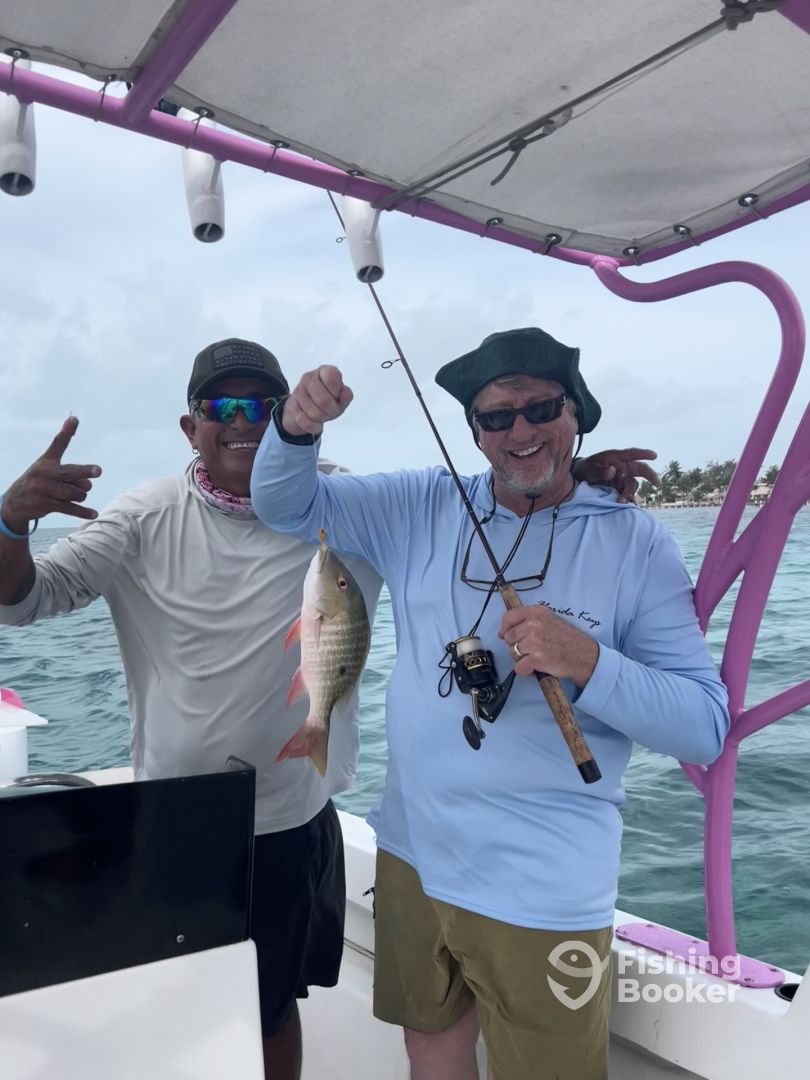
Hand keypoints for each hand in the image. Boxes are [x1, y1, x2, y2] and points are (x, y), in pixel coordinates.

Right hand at [1, 417, 100, 531]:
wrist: (16, 501)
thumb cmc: (39, 479)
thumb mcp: (48, 466)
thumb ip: (72, 469)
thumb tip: (90, 481)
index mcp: (47, 462)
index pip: (58, 444)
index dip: (66, 432)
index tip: (75, 420)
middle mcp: (45, 474)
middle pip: (70, 472)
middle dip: (84, 472)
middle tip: (98, 471)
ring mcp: (45, 490)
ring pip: (75, 493)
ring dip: (80, 495)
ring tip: (76, 494)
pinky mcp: (46, 505)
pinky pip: (70, 508)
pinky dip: (83, 512)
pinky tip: (94, 514)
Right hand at [281, 365, 353, 436]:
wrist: (304, 408)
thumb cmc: (327, 400)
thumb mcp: (340, 399)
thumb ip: (346, 396)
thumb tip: (346, 393)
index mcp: (325, 371)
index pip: (332, 377)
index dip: (336, 391)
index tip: (336, 396)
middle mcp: (309, 377)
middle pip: (324, 400)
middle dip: (331, 412)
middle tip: (332, 411)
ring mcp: (298, 391)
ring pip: (313, 412)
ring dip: (322, 419)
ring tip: (323, 415)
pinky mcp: (291, 405)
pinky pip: (304, 420)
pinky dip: (313, 426)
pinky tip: (316, 424)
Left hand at [499, 604, 598, 688]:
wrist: (585, 656)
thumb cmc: (567, 640)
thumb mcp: (549, 620)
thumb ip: (528, 621)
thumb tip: (503, 632)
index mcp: (536, 612)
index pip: (509, 617)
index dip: (505, 629)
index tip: (507, 636)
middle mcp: (534, 624)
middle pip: (509, 638)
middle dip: (516, 646)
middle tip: (531, 650)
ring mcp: (535, 641)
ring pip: (513, 653)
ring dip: (522, 659)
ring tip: (536, 658)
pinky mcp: (537, 659)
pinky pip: (519, 668)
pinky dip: (526, 671)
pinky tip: (536, 668)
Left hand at [574, 447, 658, 502]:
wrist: (579, 479)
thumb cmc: (585, 469)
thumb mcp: (588, 468)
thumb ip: (599, 470)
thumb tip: (613, 471)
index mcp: (616, 457)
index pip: (632, 454)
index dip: (643, 454)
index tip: (654, 456)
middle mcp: (623, 467)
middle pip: (640, 469)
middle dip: (650, 475)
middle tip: (657, 484)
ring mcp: (622, 479)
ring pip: (633, 485)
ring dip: (630, 493)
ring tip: (622, 501)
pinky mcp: (620, 489)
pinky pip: (629, 495)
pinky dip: (630, 501)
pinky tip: (631, 507)